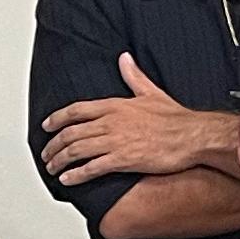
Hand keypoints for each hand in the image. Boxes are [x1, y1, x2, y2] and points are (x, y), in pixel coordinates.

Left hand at [38, 57, 232, 188]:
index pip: (76, 110)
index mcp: (115, 106)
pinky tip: (67, 180)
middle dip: (54, 145)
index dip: (57, 118)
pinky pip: (92, 168)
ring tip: (52, 168)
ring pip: (77, 150)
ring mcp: (115, 141)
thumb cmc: (175, 118)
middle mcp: (110, 122)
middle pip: (71, 132)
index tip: (47, 126)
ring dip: (60, 160)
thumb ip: (133, 76)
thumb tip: (124, 58)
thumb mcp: (151, 92)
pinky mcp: (123, 160)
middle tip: (46, 154)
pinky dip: (76, 175)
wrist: (193, 136)